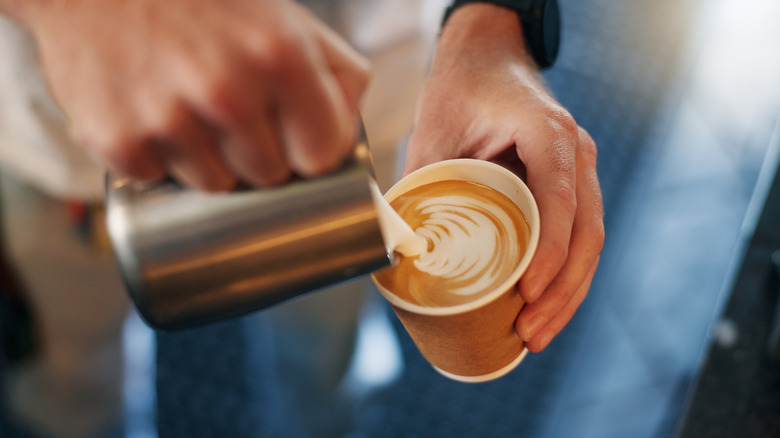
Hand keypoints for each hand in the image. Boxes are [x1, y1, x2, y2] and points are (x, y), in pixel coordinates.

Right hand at [14, 0, 369, 189]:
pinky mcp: (119, 141)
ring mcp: (170, 119)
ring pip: (217, 185)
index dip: (310, 151)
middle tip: (234, 112)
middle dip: (260, 155)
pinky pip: (161, 178)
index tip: (295, 139)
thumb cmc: (203, 2)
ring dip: (209, 159)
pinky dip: (158, 157)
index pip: (322, 156)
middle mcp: (228, 91)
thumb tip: (351, 137)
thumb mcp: (285, 18)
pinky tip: (152, 113)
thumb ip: (338, 73)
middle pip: (271, 176)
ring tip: (190, 108)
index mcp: (282, 56)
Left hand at [406, 4, 603, 351]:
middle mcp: (575, 152)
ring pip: (590, 241)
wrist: (488, 56)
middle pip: (586, 232)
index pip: (560, 198)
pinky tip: (545, 307)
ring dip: (568, 293)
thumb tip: (399, 250)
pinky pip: (580, 236)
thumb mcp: (433, 130)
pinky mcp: (570, 186)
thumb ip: (420, 184)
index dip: (550, 251)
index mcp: (547, 132)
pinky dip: (566, 276)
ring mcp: (579, 170)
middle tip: (529, 332)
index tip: (527, 293)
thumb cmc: (462, 88)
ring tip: (537, 335)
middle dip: (561, 291)